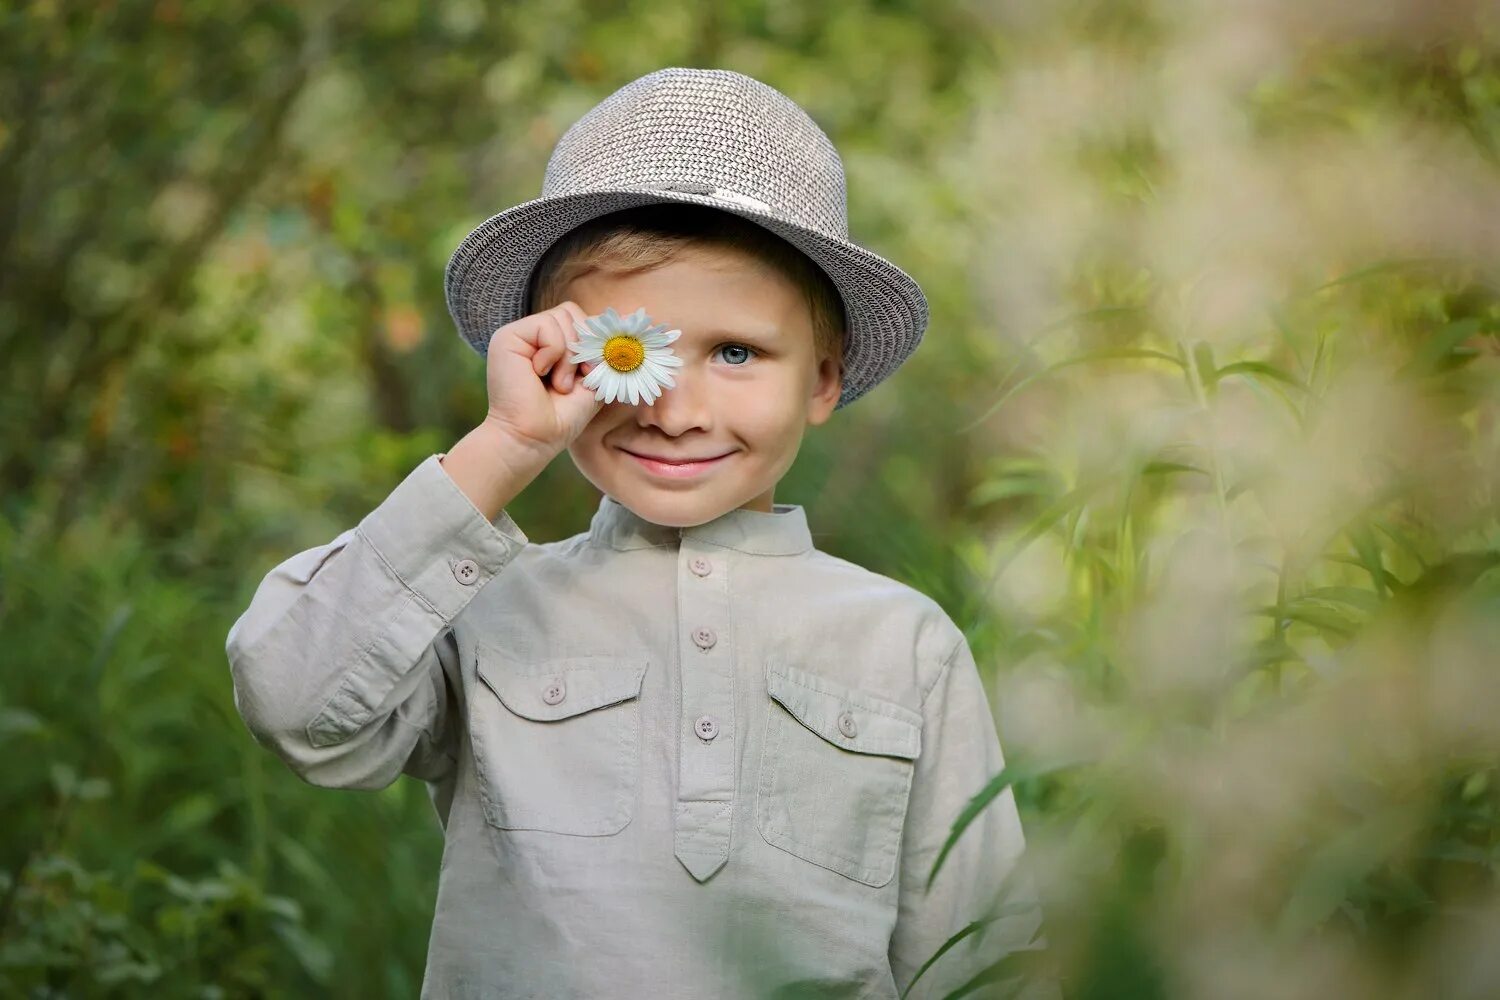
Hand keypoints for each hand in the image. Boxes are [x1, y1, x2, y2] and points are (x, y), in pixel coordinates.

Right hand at [481, 300, 603, 465]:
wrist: (532, 440)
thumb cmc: (560, 418)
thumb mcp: (592, 380)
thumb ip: (603, 350)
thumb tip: (629, 319)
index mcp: (550, 343)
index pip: (581, 319)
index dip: (597, 338)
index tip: (600, 366)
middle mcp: (533, 335)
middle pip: (573, 312)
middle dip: (585, 347)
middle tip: (579, 378)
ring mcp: (520, 334)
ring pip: (563, 316)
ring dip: (570, 356)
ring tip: (559, 384)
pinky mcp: (507, 337)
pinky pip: (547, 326)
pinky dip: (554, 353)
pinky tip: (541, 375)